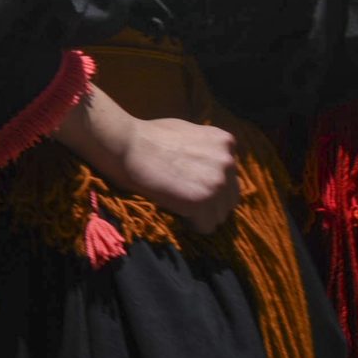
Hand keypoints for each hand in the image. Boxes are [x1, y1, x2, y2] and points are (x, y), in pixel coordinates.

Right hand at [57, 84, 242, 232]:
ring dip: (202, 214)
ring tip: (178, 205)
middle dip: (210, 201)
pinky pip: (206, 226)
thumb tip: (209, 162)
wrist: (127, 145)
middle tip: (184, 199)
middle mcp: (228, 162)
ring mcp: (217, 183)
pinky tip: (176, 212)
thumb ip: (205, 147)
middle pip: (230, 197)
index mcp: (225, 142)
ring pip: (220, 214)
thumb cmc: (147, 136)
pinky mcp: (202, 201)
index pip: (230, 175)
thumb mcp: (187, 131)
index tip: (190, 183)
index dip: (209, 183)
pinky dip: (192, 224)